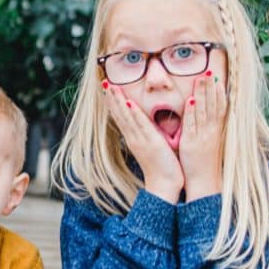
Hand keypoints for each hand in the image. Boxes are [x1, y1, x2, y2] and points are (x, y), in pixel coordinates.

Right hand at [104, 85, 183, 202]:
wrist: (164, 185)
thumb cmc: (162, 169)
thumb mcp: (153, 149)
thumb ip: (149, 137)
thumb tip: (147, 129)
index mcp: (134, 139)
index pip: (121, 118)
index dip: (114, 104)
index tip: (108, 90)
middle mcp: (133, 138)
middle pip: (120, 115)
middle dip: (112, 98)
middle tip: (104, 83)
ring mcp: (140, 140)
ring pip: (126, 117)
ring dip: (118, 101)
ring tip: (111, 87)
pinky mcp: (150, 142)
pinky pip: (140, 124)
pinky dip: (133, 113)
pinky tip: (128, 102)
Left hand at [179, 74, 226, 200]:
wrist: (205, 181)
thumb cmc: (206, 161)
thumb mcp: (210, 141)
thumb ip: (209, 126)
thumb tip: (209, 112)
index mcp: (216, 130)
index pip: (220, 107)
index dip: (219, 91)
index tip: (217, 77)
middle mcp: (212, 130)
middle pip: (213, 105)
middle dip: (211, 87)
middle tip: (209, 71)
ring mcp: (202, 136)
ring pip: (203, 111)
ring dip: (202, 94)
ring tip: (201, 79)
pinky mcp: (191, 142)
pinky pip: (192, 124)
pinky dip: (192, 112)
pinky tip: (190, 100)